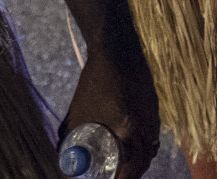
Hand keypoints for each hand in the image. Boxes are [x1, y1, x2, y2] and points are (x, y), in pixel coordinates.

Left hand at [61, 42, 160, 167]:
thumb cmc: (95, 81)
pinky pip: (154, 129)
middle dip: (136, 171)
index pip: (134, 163)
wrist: (117, 49)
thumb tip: (62, 153)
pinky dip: (147, 139)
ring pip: (152, 143)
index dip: (127, 177)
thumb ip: (70, 133)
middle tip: (122, 176)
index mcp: (128, 128)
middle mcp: (145, 123)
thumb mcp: (79, 110)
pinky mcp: (154, 101)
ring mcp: (153, 111)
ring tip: (129, 161)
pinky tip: (135, 137)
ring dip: (143, 156)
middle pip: (146, 157)